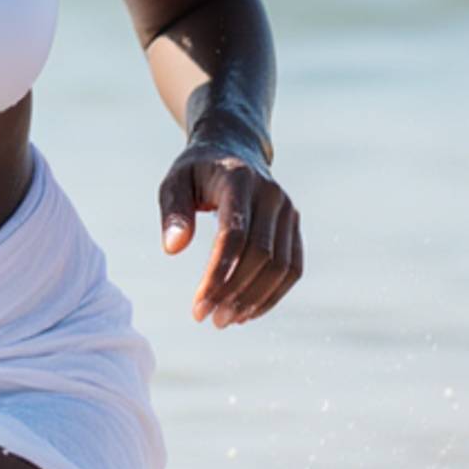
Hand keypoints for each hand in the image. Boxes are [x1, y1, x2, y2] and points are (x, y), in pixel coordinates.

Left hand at [159, 140, 303, 327]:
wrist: (234, 148)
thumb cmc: (196, 172)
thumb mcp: (175, 183)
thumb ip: (173, 214)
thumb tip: (173, 249)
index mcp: (238, 181)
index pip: (234, 235)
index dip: (217, 275)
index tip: (198, 306)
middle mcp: (271, 194)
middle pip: (261, 255)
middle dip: (235, 293)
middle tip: (209, 320)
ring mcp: (287, 210)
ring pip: (282, 266)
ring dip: (255, 300)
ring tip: (226, 321)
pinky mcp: (294, 225)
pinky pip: (292, 267)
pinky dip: (273, 294)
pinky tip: (248, 312)